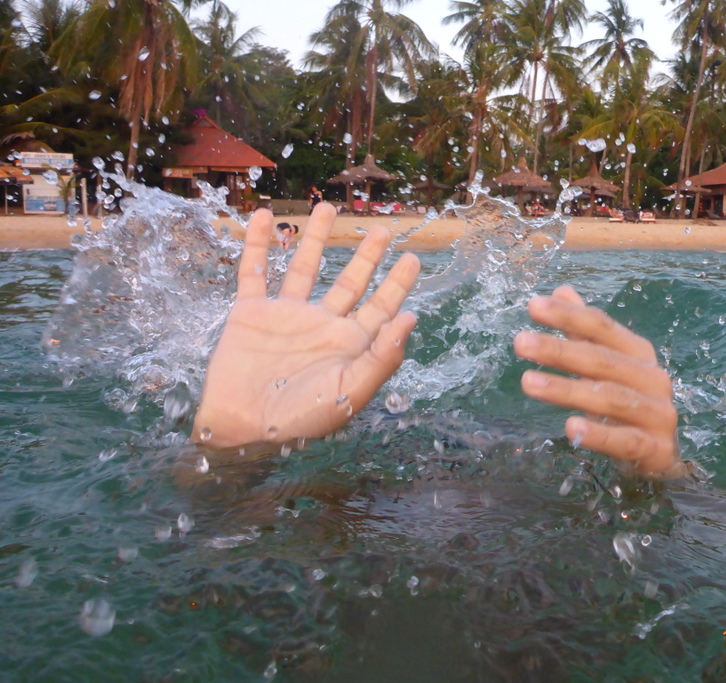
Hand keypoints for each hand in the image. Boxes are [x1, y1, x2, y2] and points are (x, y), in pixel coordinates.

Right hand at [192, 203, 419, 447]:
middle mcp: (320, 325)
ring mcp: (285, 316)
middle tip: (382, 229)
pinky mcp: (251, 313)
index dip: (397, 284)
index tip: (412, 259)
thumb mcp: (351, 391)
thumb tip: (410, 318)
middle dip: (366, 257)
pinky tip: (263, 217)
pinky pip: (254, 272)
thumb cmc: (301, 418)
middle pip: (349, 282)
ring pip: (304, 268)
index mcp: (348, 344)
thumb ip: (382, 357)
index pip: (380, 308)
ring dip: (316, 239)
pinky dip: (257, 244)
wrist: (243, 428)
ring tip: (328, 207)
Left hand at [514, 285, 686, 477]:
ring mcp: (658, 414)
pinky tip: (570, 427)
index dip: (570, 315)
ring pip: (610, 398)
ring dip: (567, 389)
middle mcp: (652, 379)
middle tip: (520, 342)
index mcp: (639, 354)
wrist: (660, 455)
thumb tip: (562, 291)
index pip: (603, 328)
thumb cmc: (628, 404)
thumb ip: (584, 332)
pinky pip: (625, 440)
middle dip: (560, 350)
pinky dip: (599, 434)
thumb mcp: (607, 366)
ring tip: (527, 381)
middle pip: (603, 360)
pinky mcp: (656, 449)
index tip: (533, 306)